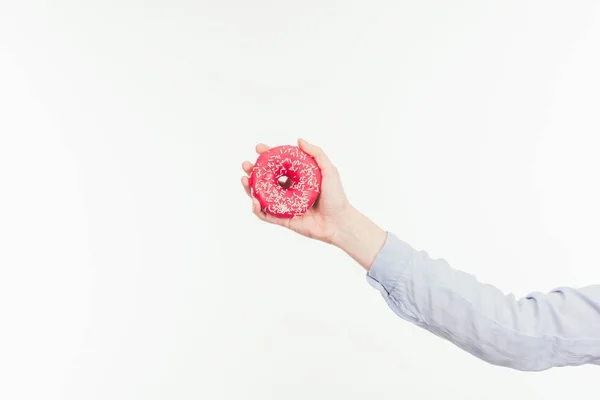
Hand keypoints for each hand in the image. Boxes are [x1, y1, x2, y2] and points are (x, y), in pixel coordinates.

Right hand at [241, 139, 386, 269]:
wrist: (339, 223)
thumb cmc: (336, 197)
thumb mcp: (329, 171)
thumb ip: (316, 154)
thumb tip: (299, 140)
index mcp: (296, 179)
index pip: (278, 165)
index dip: (266, 156)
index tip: (259, 149)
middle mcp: (288, 191)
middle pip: (265, 180)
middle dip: (252, 171)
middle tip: (246, 165)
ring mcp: (284, 205)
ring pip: (261, 196)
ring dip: (249, 188)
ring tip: (245, 180)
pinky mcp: (283, 220)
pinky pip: (266, 214)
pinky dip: (257, 208)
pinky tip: (255, 200)